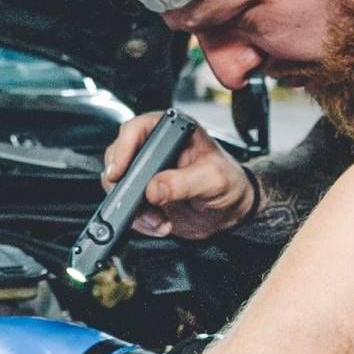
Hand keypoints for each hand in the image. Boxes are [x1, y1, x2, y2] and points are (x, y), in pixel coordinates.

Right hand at [103, 111, 255, 239]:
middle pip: (119, 157)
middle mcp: (156, 148)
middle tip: (137, 202)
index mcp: (173, 130)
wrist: (233, 210)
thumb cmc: (230, 182)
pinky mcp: (145, 195)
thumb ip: (183, 182)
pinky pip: (128, 206)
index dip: (123, 148)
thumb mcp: (212, 179)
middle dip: (125, 185)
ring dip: (133, 207)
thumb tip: (154, 188)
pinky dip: (139, 220)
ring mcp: (148, 172)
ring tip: (157, 219)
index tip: (120, 171)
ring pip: (119, 185)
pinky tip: (159, 224)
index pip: (137, 129)